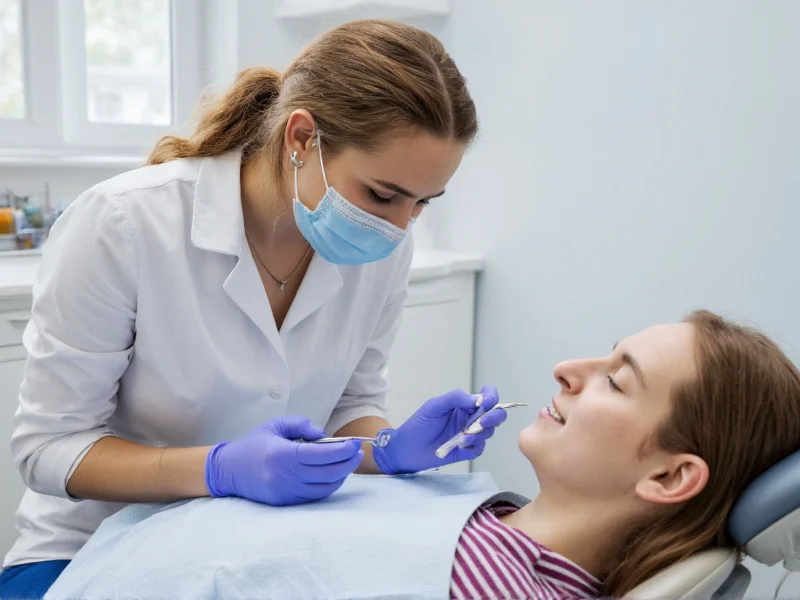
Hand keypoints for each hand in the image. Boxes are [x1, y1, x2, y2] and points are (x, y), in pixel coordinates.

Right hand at [205, 416, 362, 505]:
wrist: (229, 470)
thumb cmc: (254, 444)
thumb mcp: (275, 425)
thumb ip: (301, 424)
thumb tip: (323, 435)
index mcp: (283, 454)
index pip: (322, 455)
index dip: (342, 450)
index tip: (354, 442)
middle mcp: (286, 476)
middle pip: (328, 473)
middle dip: (348, 462)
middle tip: (357, 452)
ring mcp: (286, 492)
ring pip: (325, 487)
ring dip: (342, 475)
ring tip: (349, 462)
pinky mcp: (286, 502)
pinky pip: (315, 496)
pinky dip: (329, 485)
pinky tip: (334, 474)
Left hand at [372, 385, 506, 474]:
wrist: (406, 448)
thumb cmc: (419, 424)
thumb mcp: (435, 405)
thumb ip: (456, 398)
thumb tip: (479, 399)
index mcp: (465, 404)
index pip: (487, 396)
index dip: (492, 397)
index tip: (485, 403)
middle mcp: (470, 418)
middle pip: (495, 415)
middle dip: (494, 417)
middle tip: (482, 422)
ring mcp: (470, 435)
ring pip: (489, 432)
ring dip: (479, 433)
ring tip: (462, 437)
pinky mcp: (467, 451)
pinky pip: (480, 448)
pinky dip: (473, 446)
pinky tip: (460, 445)